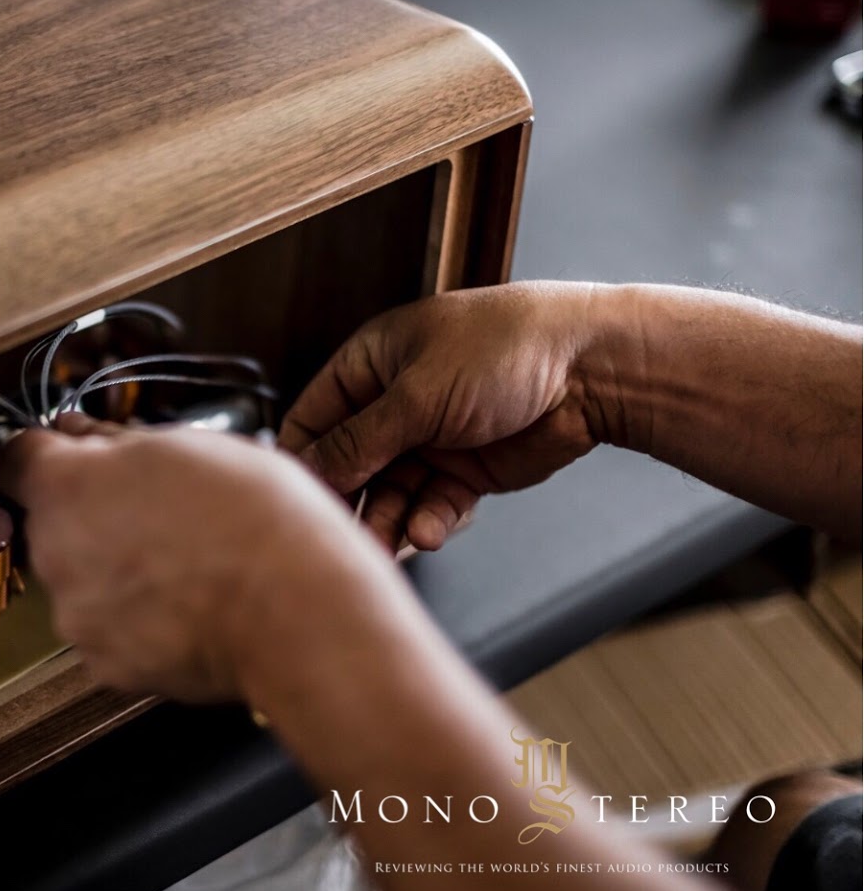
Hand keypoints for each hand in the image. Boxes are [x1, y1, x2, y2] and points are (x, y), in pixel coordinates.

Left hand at [0, 416, 390, 701]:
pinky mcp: (107, 667)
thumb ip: (117, 440)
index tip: (76, 455)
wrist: (297, 612)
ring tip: (186, 563)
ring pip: (81, 579)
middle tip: (160, 509)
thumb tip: (81, 433)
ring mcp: (76, 616)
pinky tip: (187, 606)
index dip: (49, 453)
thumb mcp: (190, 444)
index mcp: (66, 487)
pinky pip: (109, 632)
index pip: (18, 458)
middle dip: (93, 514)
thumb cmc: (255, 520)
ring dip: (115, 569)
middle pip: (53, 522)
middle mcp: (54, 553)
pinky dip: (137, 621)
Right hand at [280, 282, 608, 551]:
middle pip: (352, 464)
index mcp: (372, 364)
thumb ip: (360, 440)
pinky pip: (433, 504)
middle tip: (343, 533)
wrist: (594, 368)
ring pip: (391, 491)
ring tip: (389, 542)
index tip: (297, 497)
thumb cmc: (506, 348)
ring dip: (387, 519)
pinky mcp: (466, 469)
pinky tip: (428, 532)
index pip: (315, 417)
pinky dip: (428, 520)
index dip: (302, 458)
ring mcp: (432, 437)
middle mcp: (396, 401)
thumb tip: (311, 469)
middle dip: (348, 500)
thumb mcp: (417, 395)